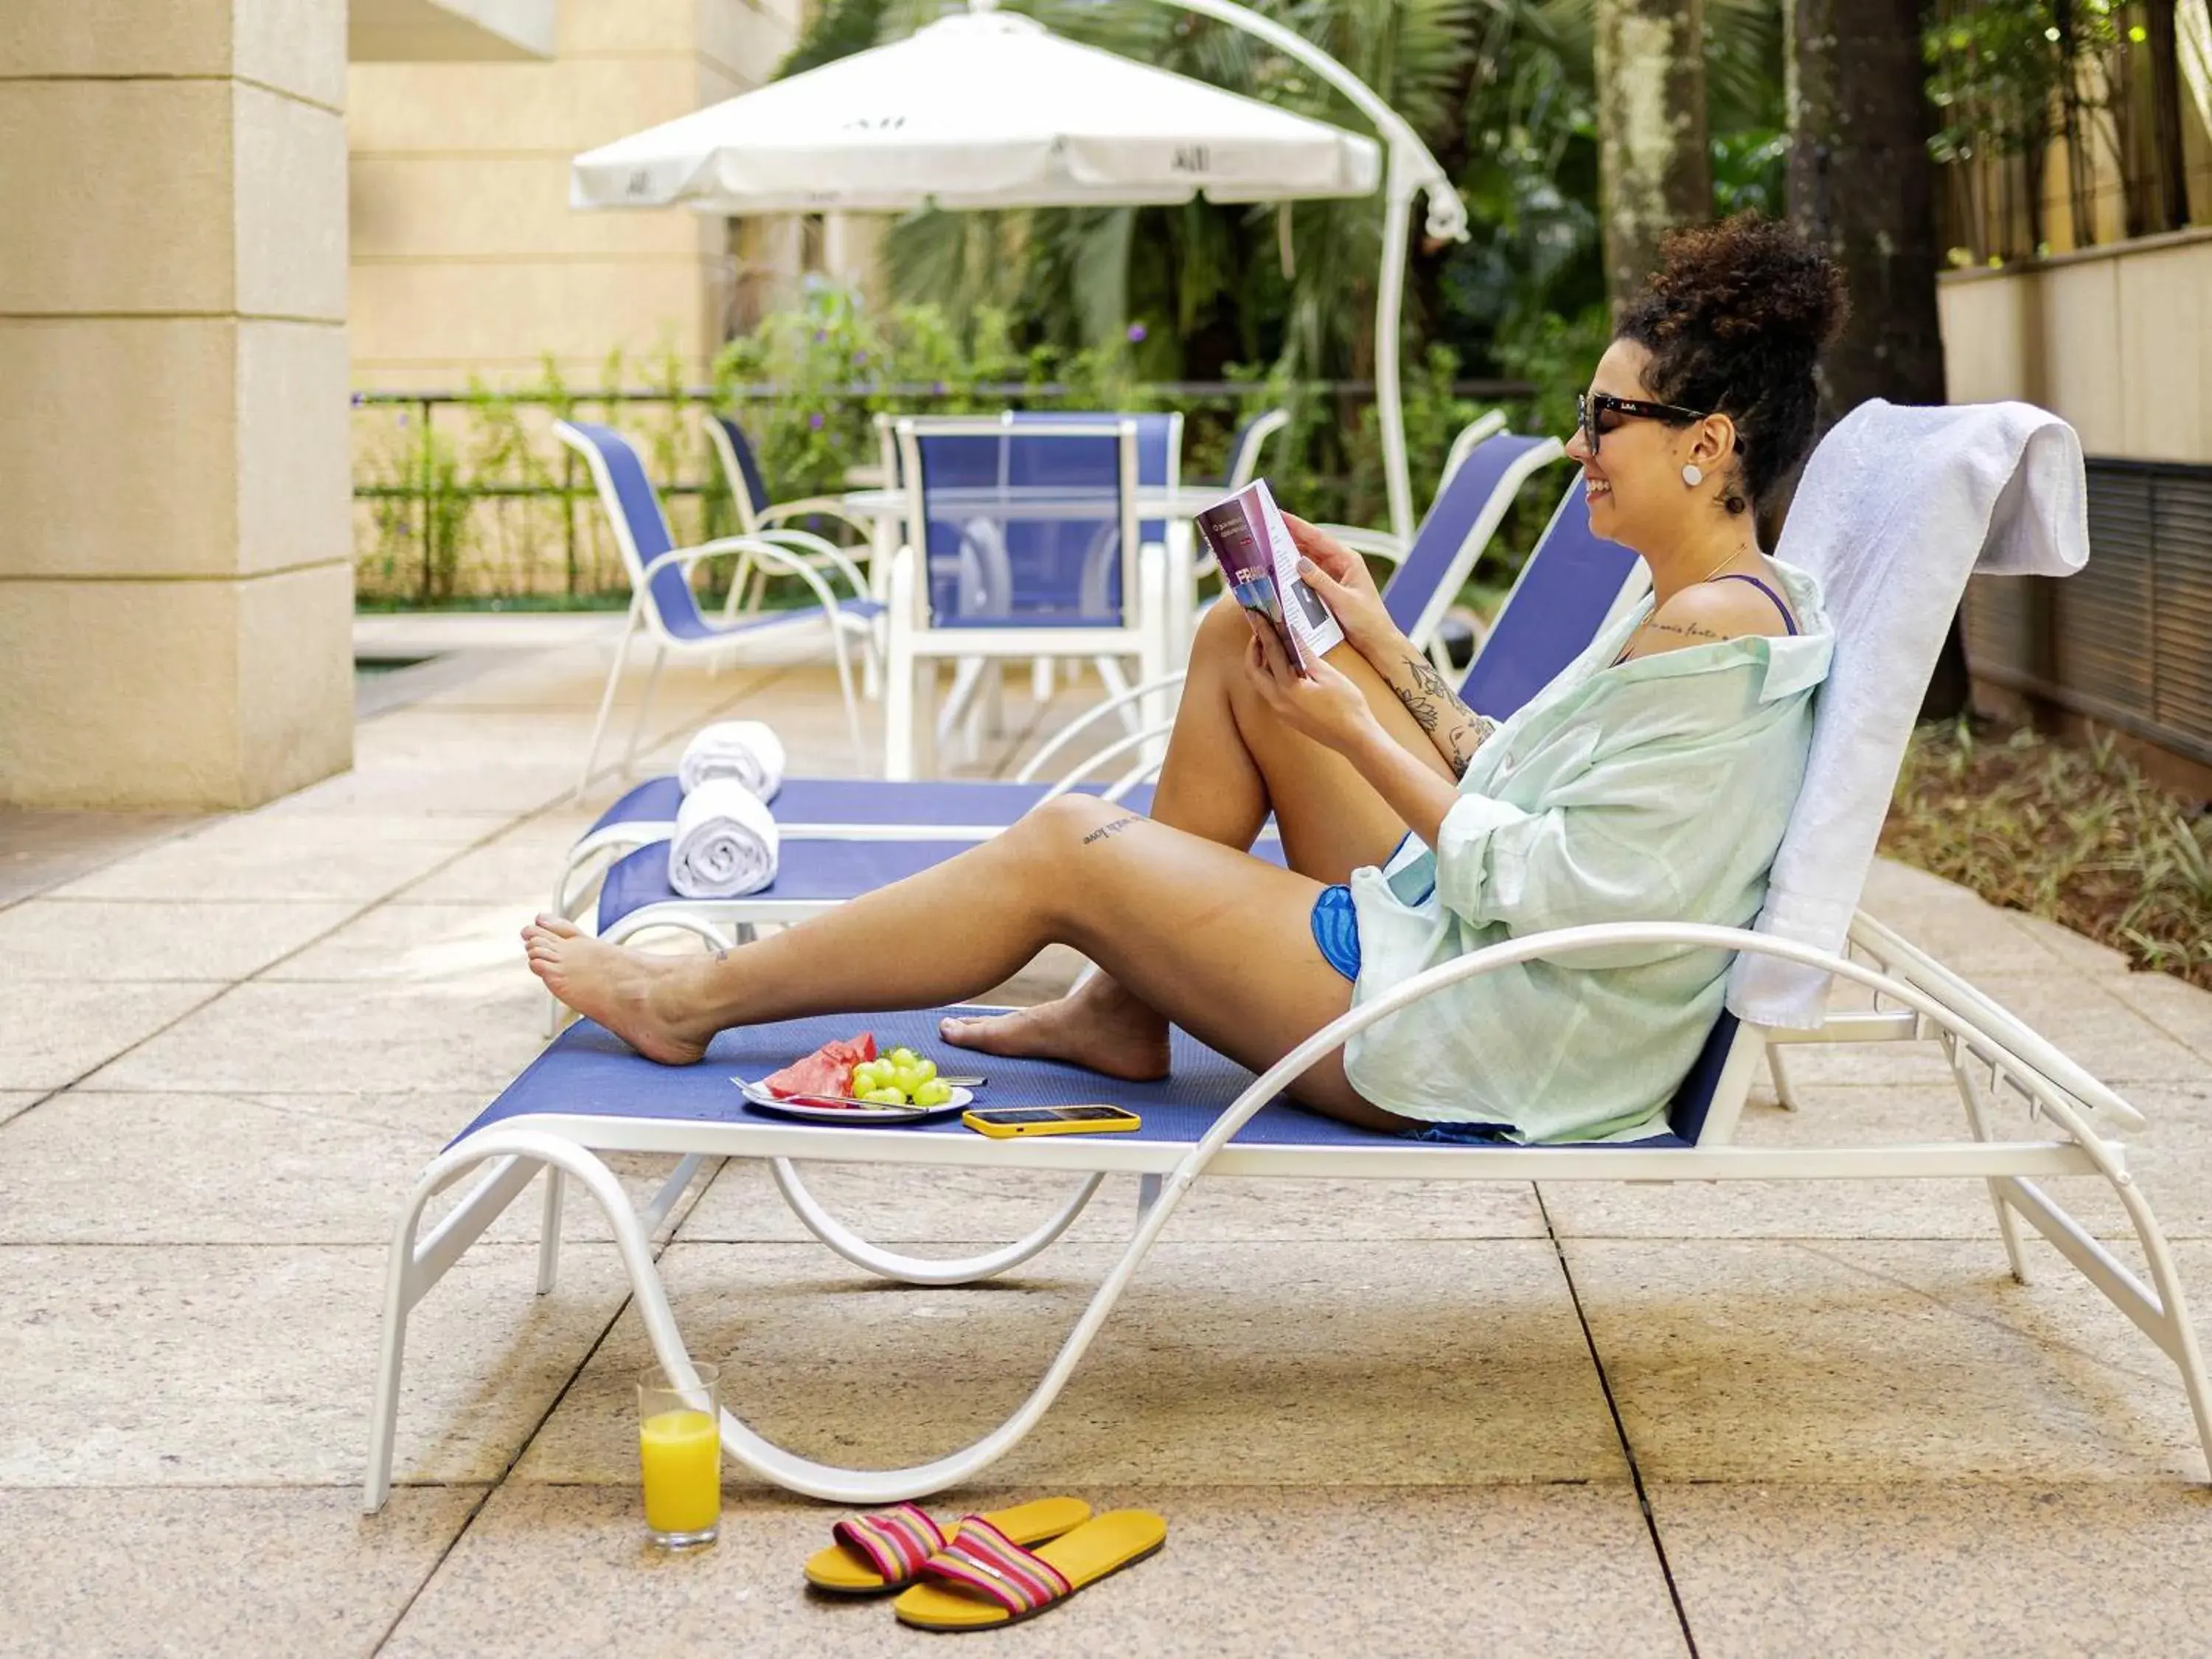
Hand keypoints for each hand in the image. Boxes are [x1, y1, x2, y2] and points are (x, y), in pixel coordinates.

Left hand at [1239, 616, 1380, 756]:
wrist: (1355, 738)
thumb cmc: (1347, 706)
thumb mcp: (1328, 675)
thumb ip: (1306, 654)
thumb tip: (1292, 634)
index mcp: (1288, 689)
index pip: (1271, 653)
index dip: (1264, 633)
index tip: (1258, 617)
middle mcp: (1278, 702)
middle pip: (1253, 672)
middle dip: (1253, 651)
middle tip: (1260, 633)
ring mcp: (1281, 712)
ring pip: (1260, 684)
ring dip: (1260, 664)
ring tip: (1270, 646)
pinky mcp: (1287, 717)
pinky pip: (1271, 693)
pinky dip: (1271, 676)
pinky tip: (1284, 667)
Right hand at [1282, 513, 1390, 651]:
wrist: (1375, 640)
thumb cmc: (1367, 619)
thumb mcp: (1343, 600)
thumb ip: (1321, 581)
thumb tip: (1299, 563)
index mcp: (1348, 559)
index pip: (1319, 538)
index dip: (1298, 526)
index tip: (1280, 515)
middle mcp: (1340, 563)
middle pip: (1311, 545)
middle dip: (1290, 535)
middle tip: (1268, 527)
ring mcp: (1334, 574)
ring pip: (1307, 559)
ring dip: (1290, 553)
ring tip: (1269, 545)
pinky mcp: (1328, 587)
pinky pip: (1308, 575)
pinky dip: (1294, 571)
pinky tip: (1280, 569)